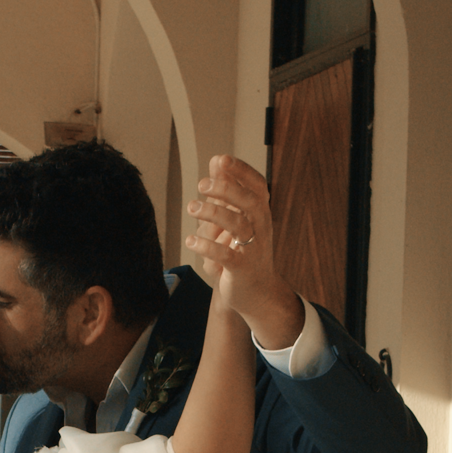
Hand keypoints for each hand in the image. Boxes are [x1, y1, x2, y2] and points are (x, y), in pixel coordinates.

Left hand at [184, 155, 303, 348]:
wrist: (257, 293)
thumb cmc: (244, 251)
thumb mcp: (237, 218)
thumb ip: (227, 191)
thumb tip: (217, 160)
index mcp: (260, 214)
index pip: (257, 186)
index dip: (241, 171)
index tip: (221, 159)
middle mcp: (261, 228)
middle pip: (250, 202)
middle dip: (227, 189)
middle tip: (201, 184)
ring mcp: (253, 249)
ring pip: (238, 226)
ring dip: (213, 213)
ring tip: (192, 207)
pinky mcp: (242, 269)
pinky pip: (226, 256)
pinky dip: (207, 246)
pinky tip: (191, 240)